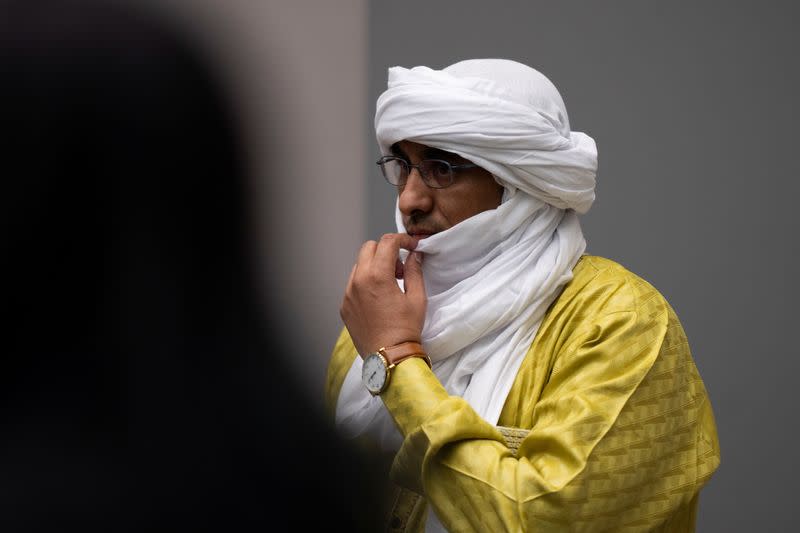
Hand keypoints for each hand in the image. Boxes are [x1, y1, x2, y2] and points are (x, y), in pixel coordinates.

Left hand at [340, 233, 425, 356]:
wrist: (390, 358)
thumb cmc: (405, 330)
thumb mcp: (417, 298)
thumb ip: (415, 271)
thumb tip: (414, 255)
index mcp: (377, 276)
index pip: (387, 242)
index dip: (402, 240)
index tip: (412, 246)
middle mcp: (358, 281)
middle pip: (369, 248)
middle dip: (386, 250)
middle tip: (400, 267)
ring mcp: (348, 294)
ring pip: (359, 265)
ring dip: (374, 265)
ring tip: (390, 284)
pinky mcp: (344, 306)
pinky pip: (353, 284)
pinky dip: (365, 282)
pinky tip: (379, 298)